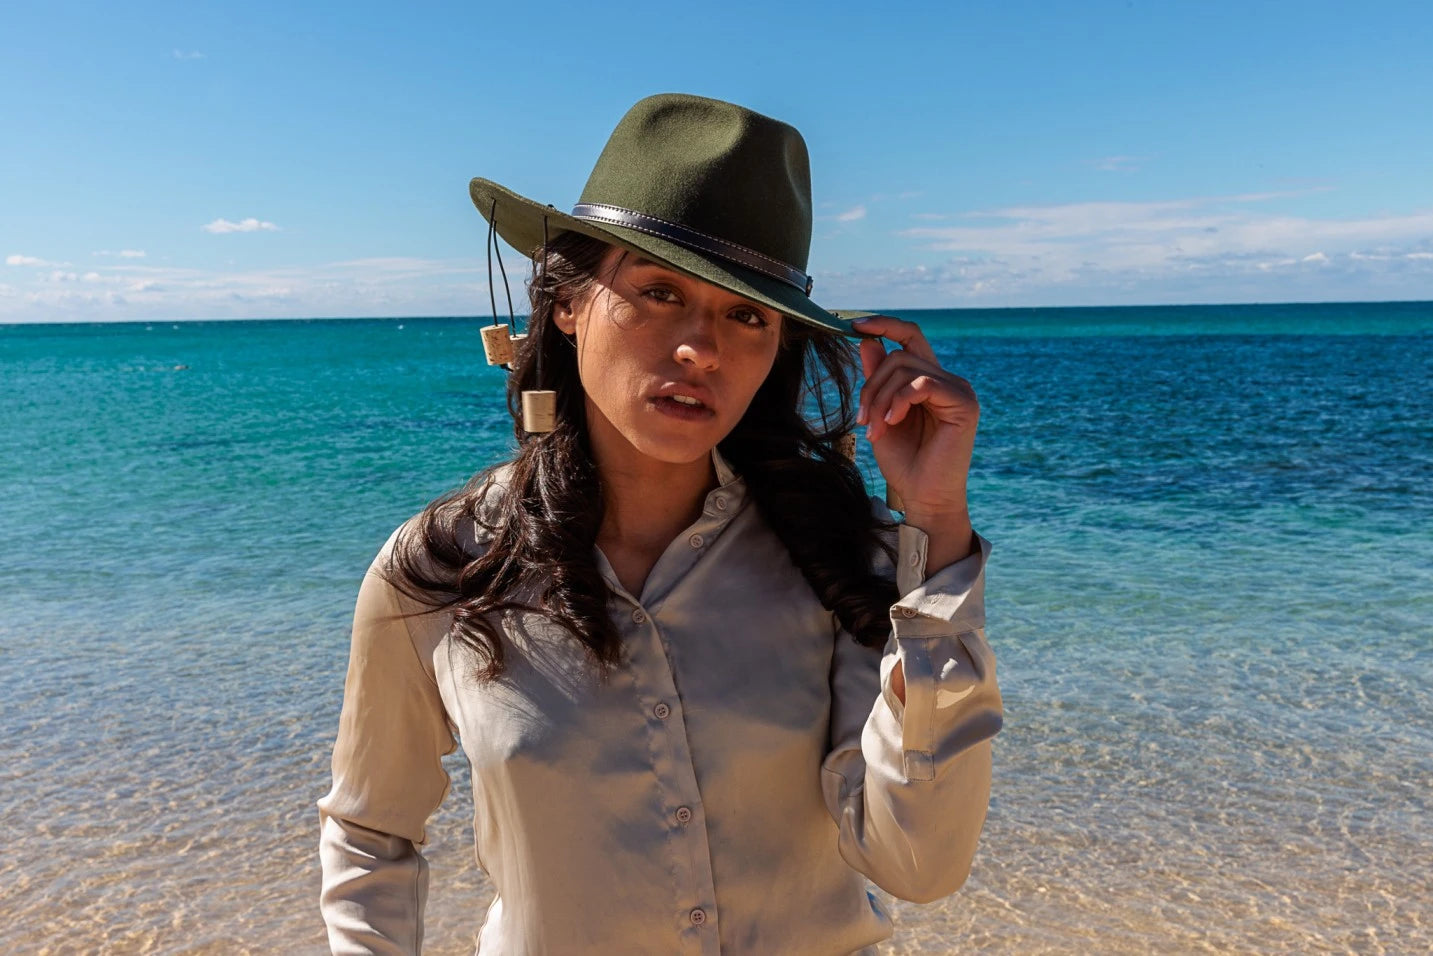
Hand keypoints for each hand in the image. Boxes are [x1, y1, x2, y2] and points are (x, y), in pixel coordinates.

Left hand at [854, 315, 977, 568]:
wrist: (923, 497)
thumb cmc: (905, 463)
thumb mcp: (881, 415)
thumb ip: (876, 380)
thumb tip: (866, 341)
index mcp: (929, 381)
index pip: (910, 337)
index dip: (884, 324)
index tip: (853, 325)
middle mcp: (947, 380)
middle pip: (899, 355)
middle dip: (871, 385)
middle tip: (862, 420)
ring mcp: (958, 390)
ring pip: (905, 368)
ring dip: (880, 399)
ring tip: (875, 429)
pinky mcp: (964, 403)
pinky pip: (922, 383)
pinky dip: (899, 401)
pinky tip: (892, 423)